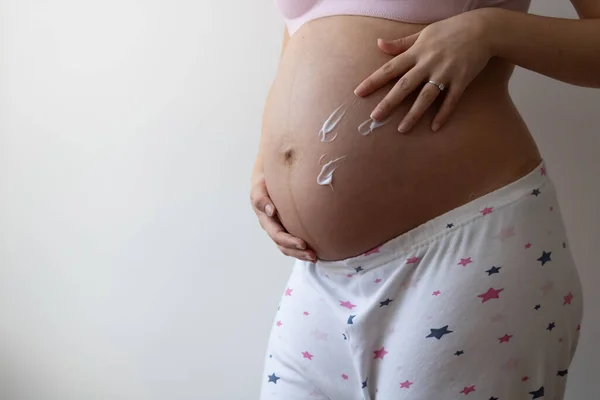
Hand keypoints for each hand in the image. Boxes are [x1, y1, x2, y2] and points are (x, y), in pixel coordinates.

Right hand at [250, 173, 316, 260]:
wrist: (267, 179)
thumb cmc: (264, 182)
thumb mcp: (259, 187)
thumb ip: (261, 198)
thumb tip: (271, 211)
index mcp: (265, 219)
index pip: (277, 234)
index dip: (289, 241)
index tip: (303, 243)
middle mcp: (271, 227)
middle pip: (283, 245)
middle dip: (298, 251)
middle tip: (313, 254)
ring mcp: (279, 229)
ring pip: (288, 248)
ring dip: (301, 254)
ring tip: (315, 257)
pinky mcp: (287, 228)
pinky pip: (294, 242)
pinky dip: (303, 249)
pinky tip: (316, 251)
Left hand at [354, 9, 493, 132]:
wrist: (483, 28)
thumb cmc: (450, 30)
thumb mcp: (423, 33)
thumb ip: (401, 43)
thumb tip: (379, 44)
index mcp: (417, 52)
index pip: (390, 68)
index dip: (374, 81)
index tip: (359, 93)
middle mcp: (428, 63)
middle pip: (404, 86)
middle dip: (389, 102)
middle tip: (375, 117)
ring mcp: (445, 73)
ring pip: (426, 97)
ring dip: (413, 114)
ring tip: (401, 129)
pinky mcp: (462, 80)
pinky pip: (451, 100)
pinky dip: (443, 114)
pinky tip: (434, 127)